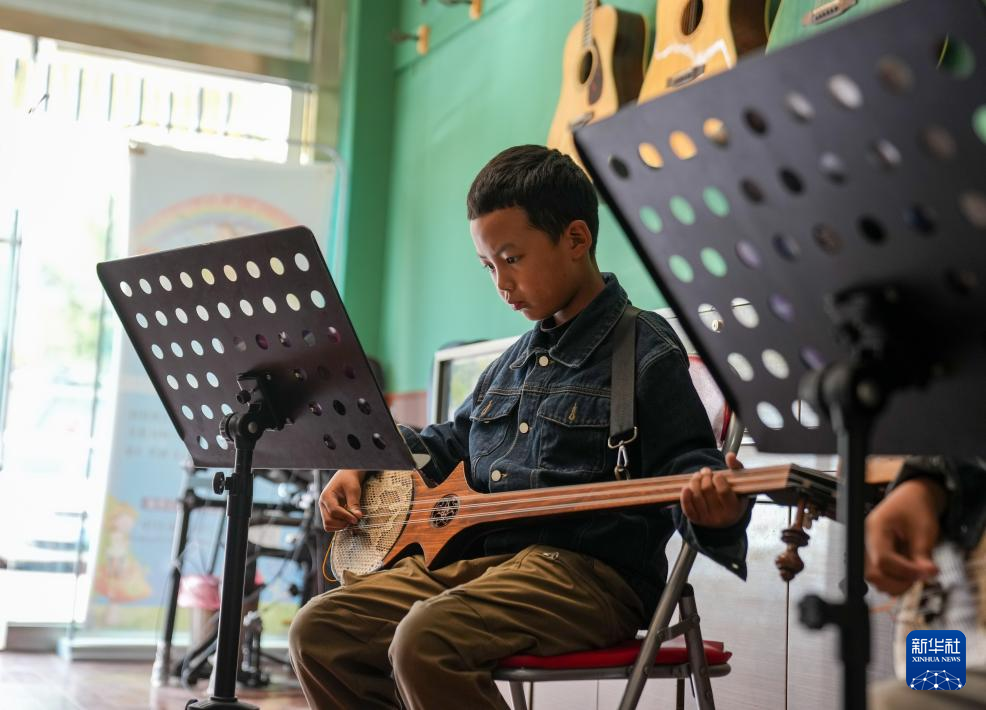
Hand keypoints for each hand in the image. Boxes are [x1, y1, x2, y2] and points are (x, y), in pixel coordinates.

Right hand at [320, 469, 365, 531]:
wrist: (346, 477)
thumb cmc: (349, 480)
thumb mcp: (353, 489)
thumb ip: (354, 503)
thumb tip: (357, 516)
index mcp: (326, 496)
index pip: (334, 511)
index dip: (346, 517)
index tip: (356, 518)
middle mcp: (323, 504)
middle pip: (328, 520)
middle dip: (342, 523)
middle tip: (354, 520)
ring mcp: (324, 510)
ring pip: (328, 525)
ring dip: (340, 525)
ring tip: (351, 519)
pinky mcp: (328, 514)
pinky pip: (330, 525)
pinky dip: (339, 525)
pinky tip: (347, 518)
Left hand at [680, 452, 746, 527]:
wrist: (726, 518)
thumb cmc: (733, 497)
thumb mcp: (740, 484)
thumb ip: (737, 468)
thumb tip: (730, 455)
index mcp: (734, 508)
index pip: (723, 490)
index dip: (718, 478)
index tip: (717, 475)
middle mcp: (721, 517)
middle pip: (707, 490)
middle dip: (705, 477)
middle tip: (706, 471)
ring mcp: (707, 520)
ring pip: (696, 496)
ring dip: (694, 481)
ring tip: (698, 476)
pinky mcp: (696, 520)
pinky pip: (687, 508)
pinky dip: (684, 496)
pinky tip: (686, 487)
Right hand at [864, 477, 944, 594]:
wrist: (912, 499)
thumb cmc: (916, 508)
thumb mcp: (924, 530)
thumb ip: (923, 554)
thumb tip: (928, 575)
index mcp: (876, 528)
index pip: (882, 559)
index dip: (905, 571)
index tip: (926, 572)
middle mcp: (866, 541)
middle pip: (873, 574)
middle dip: (900, 581)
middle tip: (920, 574)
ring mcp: (867, 550)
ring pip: (875, 579)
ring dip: (898, 582)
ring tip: (914, 571)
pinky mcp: (873, 557)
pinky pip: (879, 576)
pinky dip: (895, 580)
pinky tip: (907, 570)